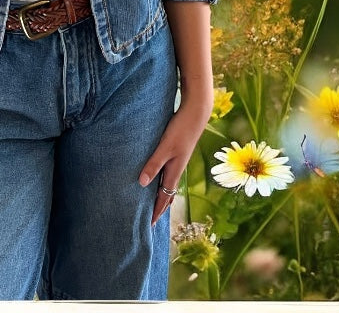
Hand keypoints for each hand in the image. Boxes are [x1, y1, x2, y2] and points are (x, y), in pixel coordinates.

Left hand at [138, 100, 209, 225]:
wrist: (196, 112)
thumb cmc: (180, 129)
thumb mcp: (165, 147)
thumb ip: (154, 164)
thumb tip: (142, 183)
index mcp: (174, 171)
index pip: (164, 197)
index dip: (156, 211)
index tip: (149, 226)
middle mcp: (176, 168)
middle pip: (166, 193)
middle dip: (158, 207)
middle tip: (149, 220)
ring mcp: (177, 160)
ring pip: (167, 182)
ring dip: (159, 194)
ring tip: (152, 202)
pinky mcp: (175, 151)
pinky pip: (167, 171)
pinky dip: (160, 179)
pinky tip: (155, 175)